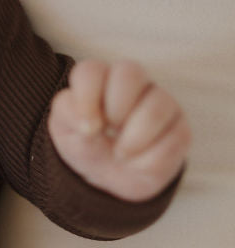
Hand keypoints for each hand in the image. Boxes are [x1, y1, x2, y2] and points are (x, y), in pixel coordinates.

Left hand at [47, 60, 190, 202]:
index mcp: (100, 78)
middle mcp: (134, 82)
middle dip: (115, 109)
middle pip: (129, 72)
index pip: (91, 71)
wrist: (110, 176)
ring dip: (132, 140)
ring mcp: (162, 102)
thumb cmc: (87, 144)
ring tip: (120, 153)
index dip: (86, 98)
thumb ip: (69, 115)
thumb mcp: (66, 131)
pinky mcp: (180, 129)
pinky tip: (138, 162)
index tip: (86, 128)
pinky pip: (171, 141)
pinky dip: (147, 162)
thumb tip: (89, 123)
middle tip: (108, 131)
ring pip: (156, 107)